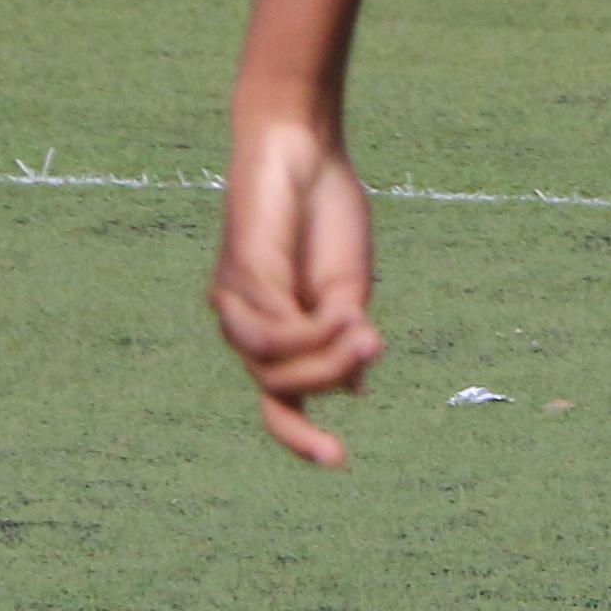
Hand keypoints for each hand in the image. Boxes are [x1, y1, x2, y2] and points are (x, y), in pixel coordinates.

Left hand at [210, 107, 384, 464]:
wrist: (304, 148)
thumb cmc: (327, 209)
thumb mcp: (348, 285)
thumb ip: (344, 336)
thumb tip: (352, 389)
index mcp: (276, 328)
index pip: (278, 399)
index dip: (299, 437)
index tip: (339, 463)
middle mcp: (247, 323)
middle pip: (279, 389)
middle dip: (329, 380)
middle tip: (375, 347)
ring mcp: (236, 303)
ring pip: (271, 368)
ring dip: (323, 358)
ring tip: (367, 331)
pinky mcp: (236, 279)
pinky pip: (272, 333)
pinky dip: (313, 332)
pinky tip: (346, 311)